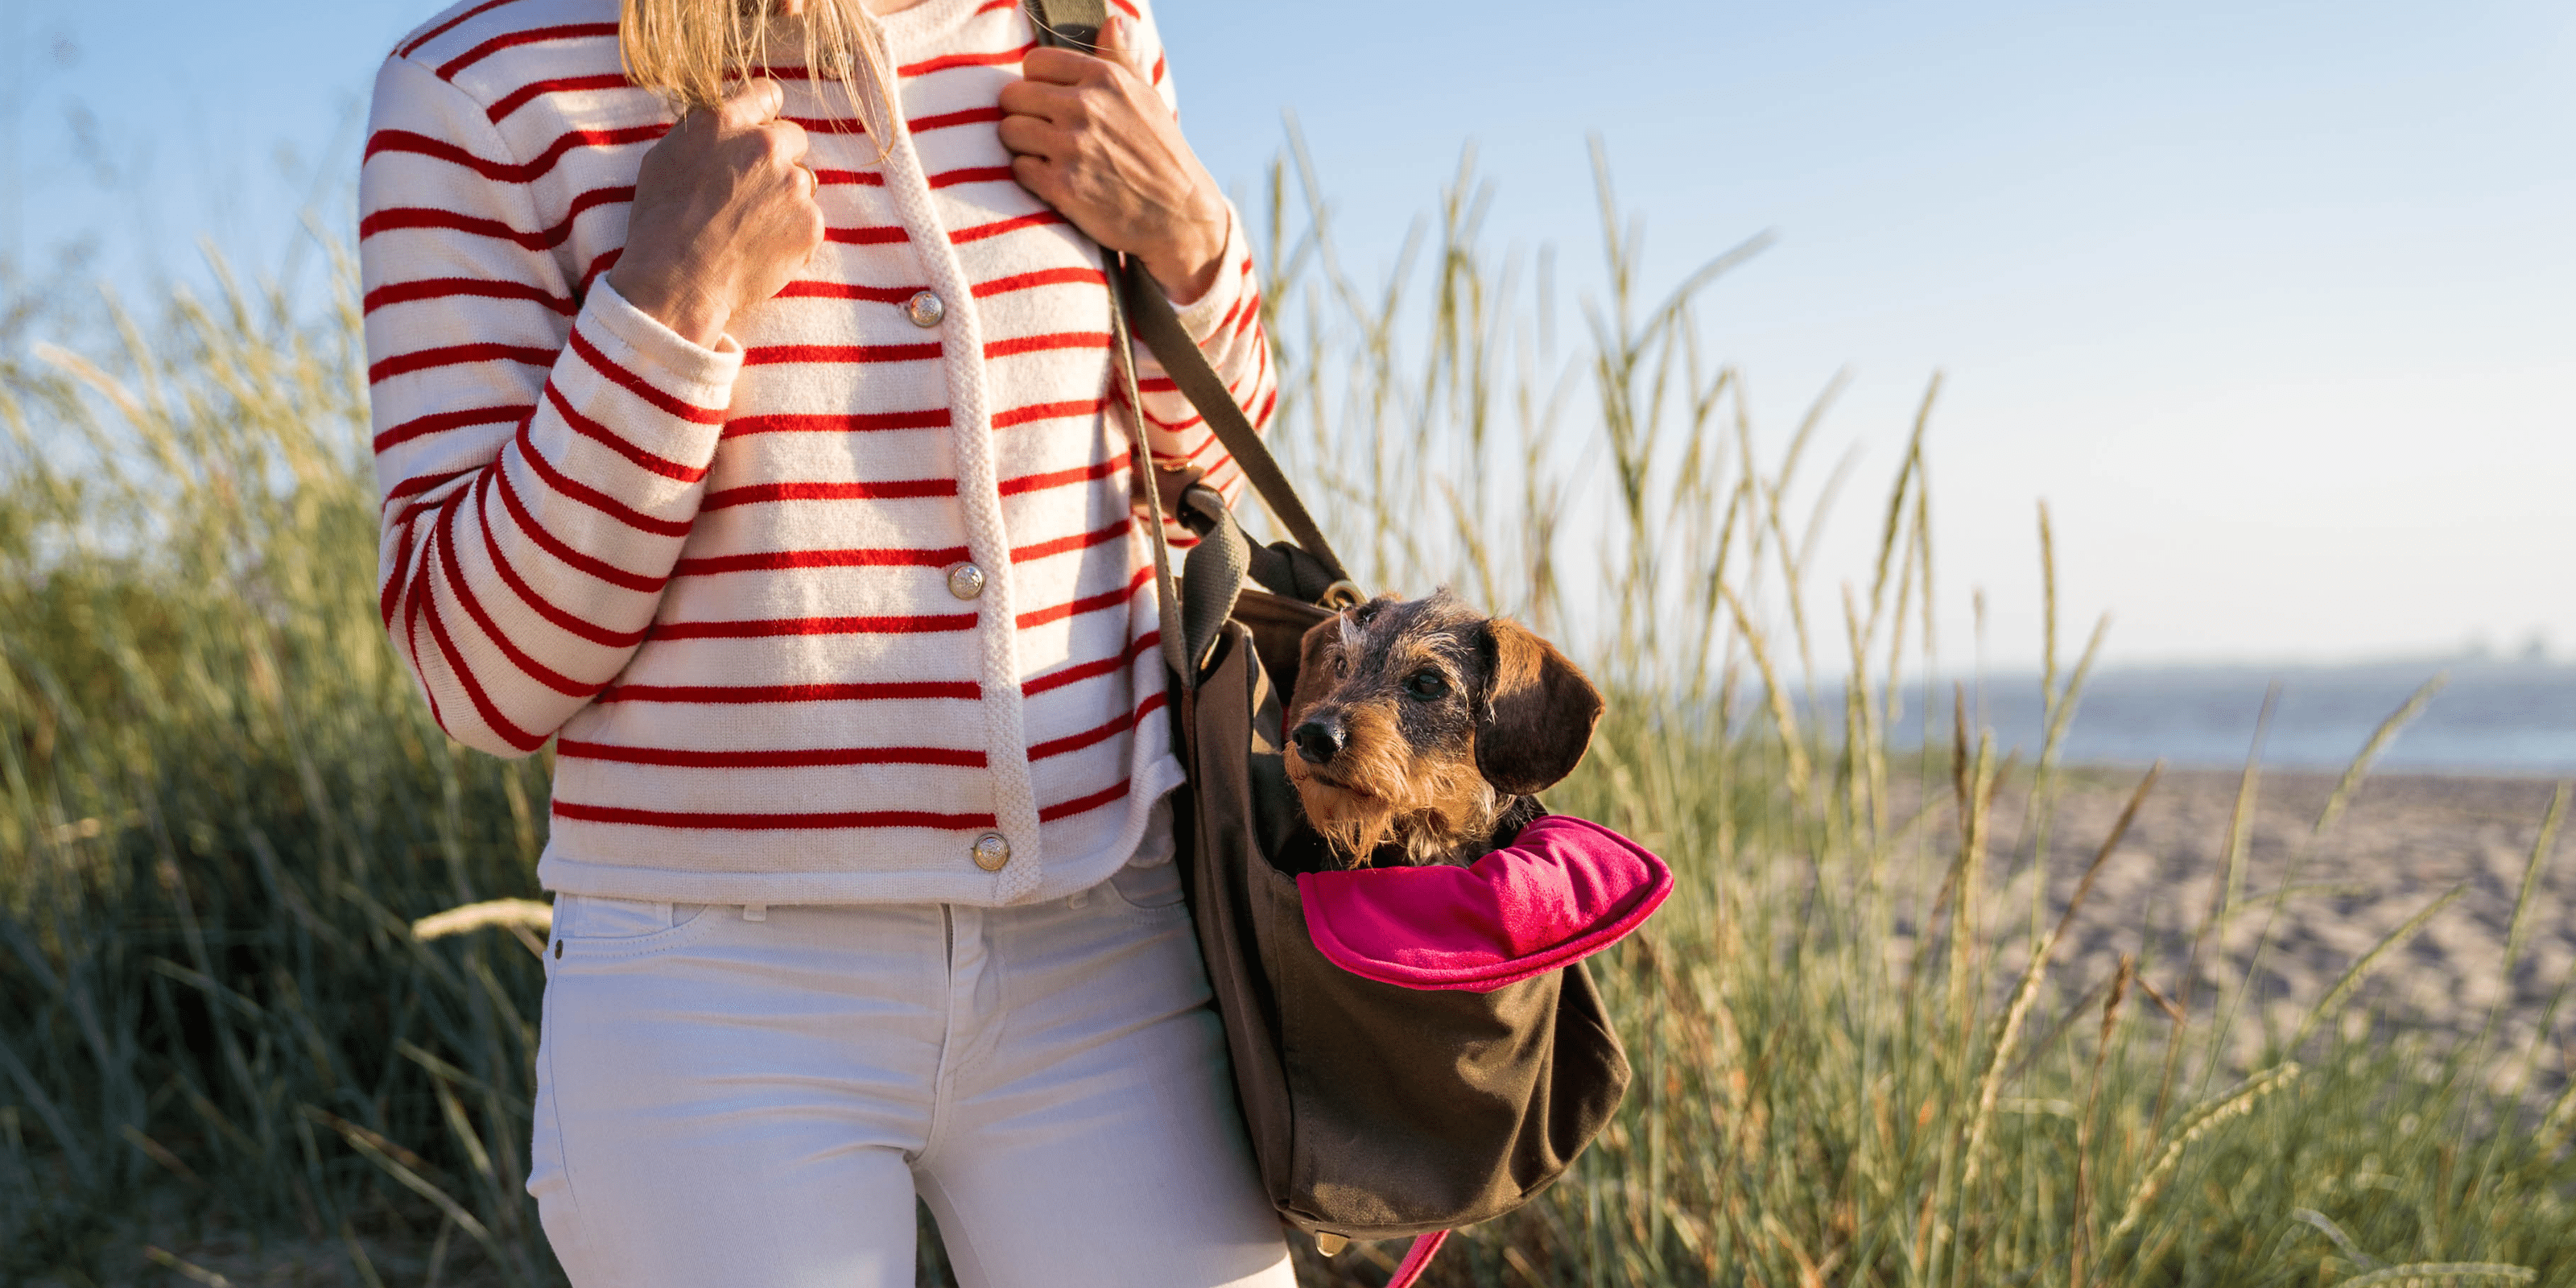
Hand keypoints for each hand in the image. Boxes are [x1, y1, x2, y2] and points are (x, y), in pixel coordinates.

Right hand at [609, 80, 823, 348]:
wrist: (677, 283)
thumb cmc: (661, 223)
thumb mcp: (665, 157)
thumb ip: (706, 132)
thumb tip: (731, 121)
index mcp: (724, 122)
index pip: (767, 94)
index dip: (764, 115)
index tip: (760, 131)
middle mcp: (765, 146)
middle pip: (793, 138)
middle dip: (778, 159)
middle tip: (749, 192)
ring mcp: (793, 185)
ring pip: (802, 182)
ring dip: (784, 198)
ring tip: (749, 227)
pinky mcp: (811, 223)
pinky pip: (808, 221)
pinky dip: (792, 233)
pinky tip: (761, 248)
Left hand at [998, 16, 1227, 300]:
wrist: (1179, 215)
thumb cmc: (1161, 153)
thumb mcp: (1147, 97)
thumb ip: (1120, 59)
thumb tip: (1112, 22)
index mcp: (1104, 78)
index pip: (1034, 63)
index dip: (1036, 85)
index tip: (1048, 103)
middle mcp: (1086, 106)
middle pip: (1013, 96)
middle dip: (1023, 115)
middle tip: (1044, 134)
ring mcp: (1072, 146)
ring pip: (1009, 131)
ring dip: (1023, 146)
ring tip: (1049, 157)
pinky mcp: (1063, 185)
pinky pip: (1018, 168)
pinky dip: (1031, 176)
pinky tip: (1055, 180)